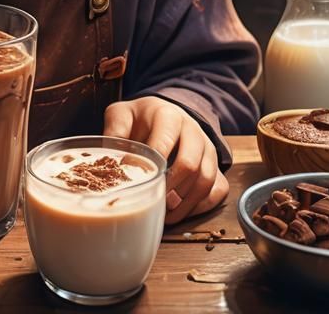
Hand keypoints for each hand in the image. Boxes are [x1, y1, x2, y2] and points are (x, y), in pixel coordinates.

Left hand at [104, 96, 228, 224]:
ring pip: (206, 180)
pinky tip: (180, 212)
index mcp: (168, 116)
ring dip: (185, 202)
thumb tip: (111, 159)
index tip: (138, 183)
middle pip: (190, 164)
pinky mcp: (216, 166)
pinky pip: (217, 190)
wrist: (165, 114)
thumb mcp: (122, 115)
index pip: (165, 143)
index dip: (152, 167)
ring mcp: (207, 149)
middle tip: (153, 202)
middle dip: (170, 189)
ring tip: (164, 214)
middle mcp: (192, 130)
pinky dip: (200, 206)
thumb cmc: (140, 119)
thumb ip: (114, 131)